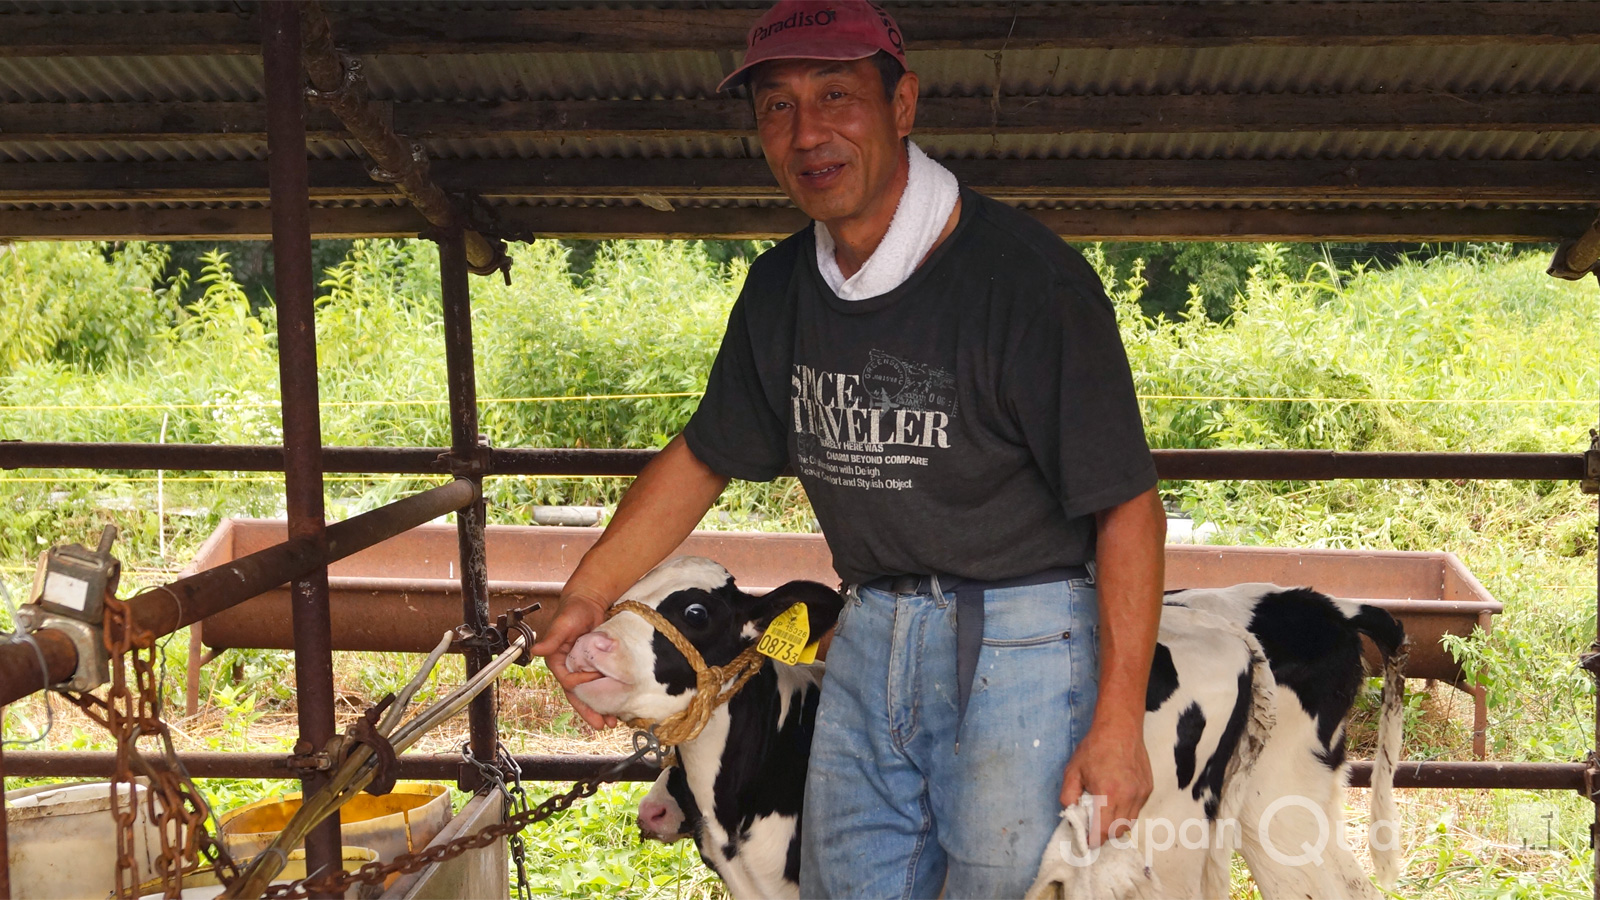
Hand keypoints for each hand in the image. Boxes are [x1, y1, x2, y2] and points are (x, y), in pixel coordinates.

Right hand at [531, 593, 617, 730]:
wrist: (590, 601)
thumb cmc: (574, 609)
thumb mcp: (564, 623)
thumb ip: (552, 638)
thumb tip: (536, 649)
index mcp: (557, 661)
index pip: (567, 681)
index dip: (580, 684)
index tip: (596, 679)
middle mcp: (568, 668)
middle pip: (577, 695)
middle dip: (588, 711)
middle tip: (601, 725)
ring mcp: (582, 669)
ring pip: (588, 694)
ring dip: (599, 708)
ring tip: (611, 723)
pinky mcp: (595, 666)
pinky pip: (599, 685)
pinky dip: (607, 696)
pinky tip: (617, 707)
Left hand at [1058, 718, 1151, 846]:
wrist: (1120, 728)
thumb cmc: (1094, 748)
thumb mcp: (1072, 771)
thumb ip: (1068, 796)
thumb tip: (1072, 815)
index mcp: (1108, 793)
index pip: (1103, 830)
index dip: (1093, 840)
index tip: (1086, 841)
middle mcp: (1128, 797)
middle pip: (1117, 831)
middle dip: (1104, 834)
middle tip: (1093, 827)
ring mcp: (1141, 793)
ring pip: (1129, 822)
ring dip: (1116, 824)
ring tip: (1104, 813)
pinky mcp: (1148, 789)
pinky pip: (1137, 810)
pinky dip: (1126, 811)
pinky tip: (1116, 799)